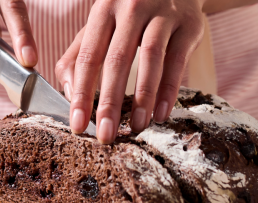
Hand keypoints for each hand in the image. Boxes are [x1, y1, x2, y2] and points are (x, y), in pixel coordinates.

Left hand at [55, 0, 205, 143]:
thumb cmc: (129, 12)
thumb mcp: (99, 25)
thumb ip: (77, 54)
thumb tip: (67, 91)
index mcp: (103, 10)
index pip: (88, 57)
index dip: (81, 94)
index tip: (78, 125)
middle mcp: (131, 8)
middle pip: (117, 60)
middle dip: (109, 102)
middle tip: (105, 135)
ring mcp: (162, 14)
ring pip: (150, 58)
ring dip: (143, 97)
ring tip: (136, 127)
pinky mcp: (189, 24)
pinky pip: (178, 60)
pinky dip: (169, 89)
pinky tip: (161, 113)